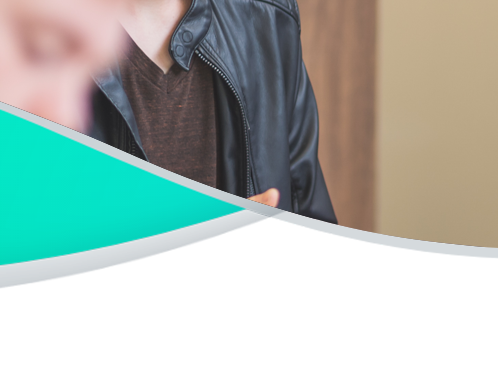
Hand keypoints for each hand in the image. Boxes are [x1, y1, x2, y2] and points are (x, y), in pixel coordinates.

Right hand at [194, 188, 334, 298]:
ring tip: (289, 255)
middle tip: (306, 240)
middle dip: (306, 254)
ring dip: (296, 269)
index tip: (324, 234)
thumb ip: (252, 208)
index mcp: (241, 255)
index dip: (312, 243)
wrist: (173, 272)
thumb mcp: (221, 219)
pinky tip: (278, 270)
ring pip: (288, 285)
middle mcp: (245, 279)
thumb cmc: (197, 244)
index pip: (288, 252)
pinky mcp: (243, 303)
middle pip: (293, 269)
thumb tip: (274, 195)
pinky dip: (285, 283)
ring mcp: (245, 295)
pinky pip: (276, 296)